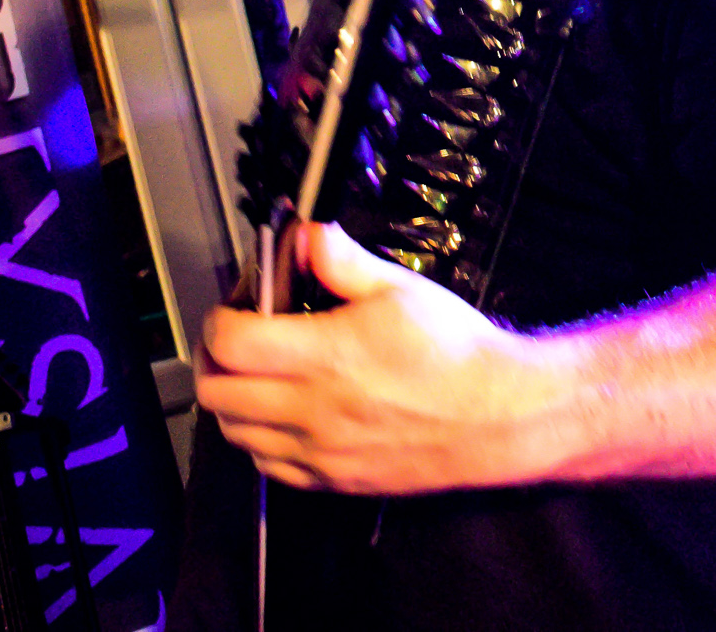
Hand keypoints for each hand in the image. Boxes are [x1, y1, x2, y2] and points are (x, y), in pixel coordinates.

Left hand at [195, 222, 564, 493]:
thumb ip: (343, 262)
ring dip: (234, 400)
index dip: (220, 317)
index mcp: (323, 356)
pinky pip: (269, 465)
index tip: (238, 303)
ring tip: (260, 374)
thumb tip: (306, 235)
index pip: (229, 342)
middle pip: (217, 393)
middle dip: (216, 359)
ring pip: (235, 434)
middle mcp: (310, 409)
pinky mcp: (332, 479)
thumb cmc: (455, 353)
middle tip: (238, 336)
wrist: (499, 415)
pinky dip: (261, 439)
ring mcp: (318, 450)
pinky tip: (286, 414)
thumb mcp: (401, 289)